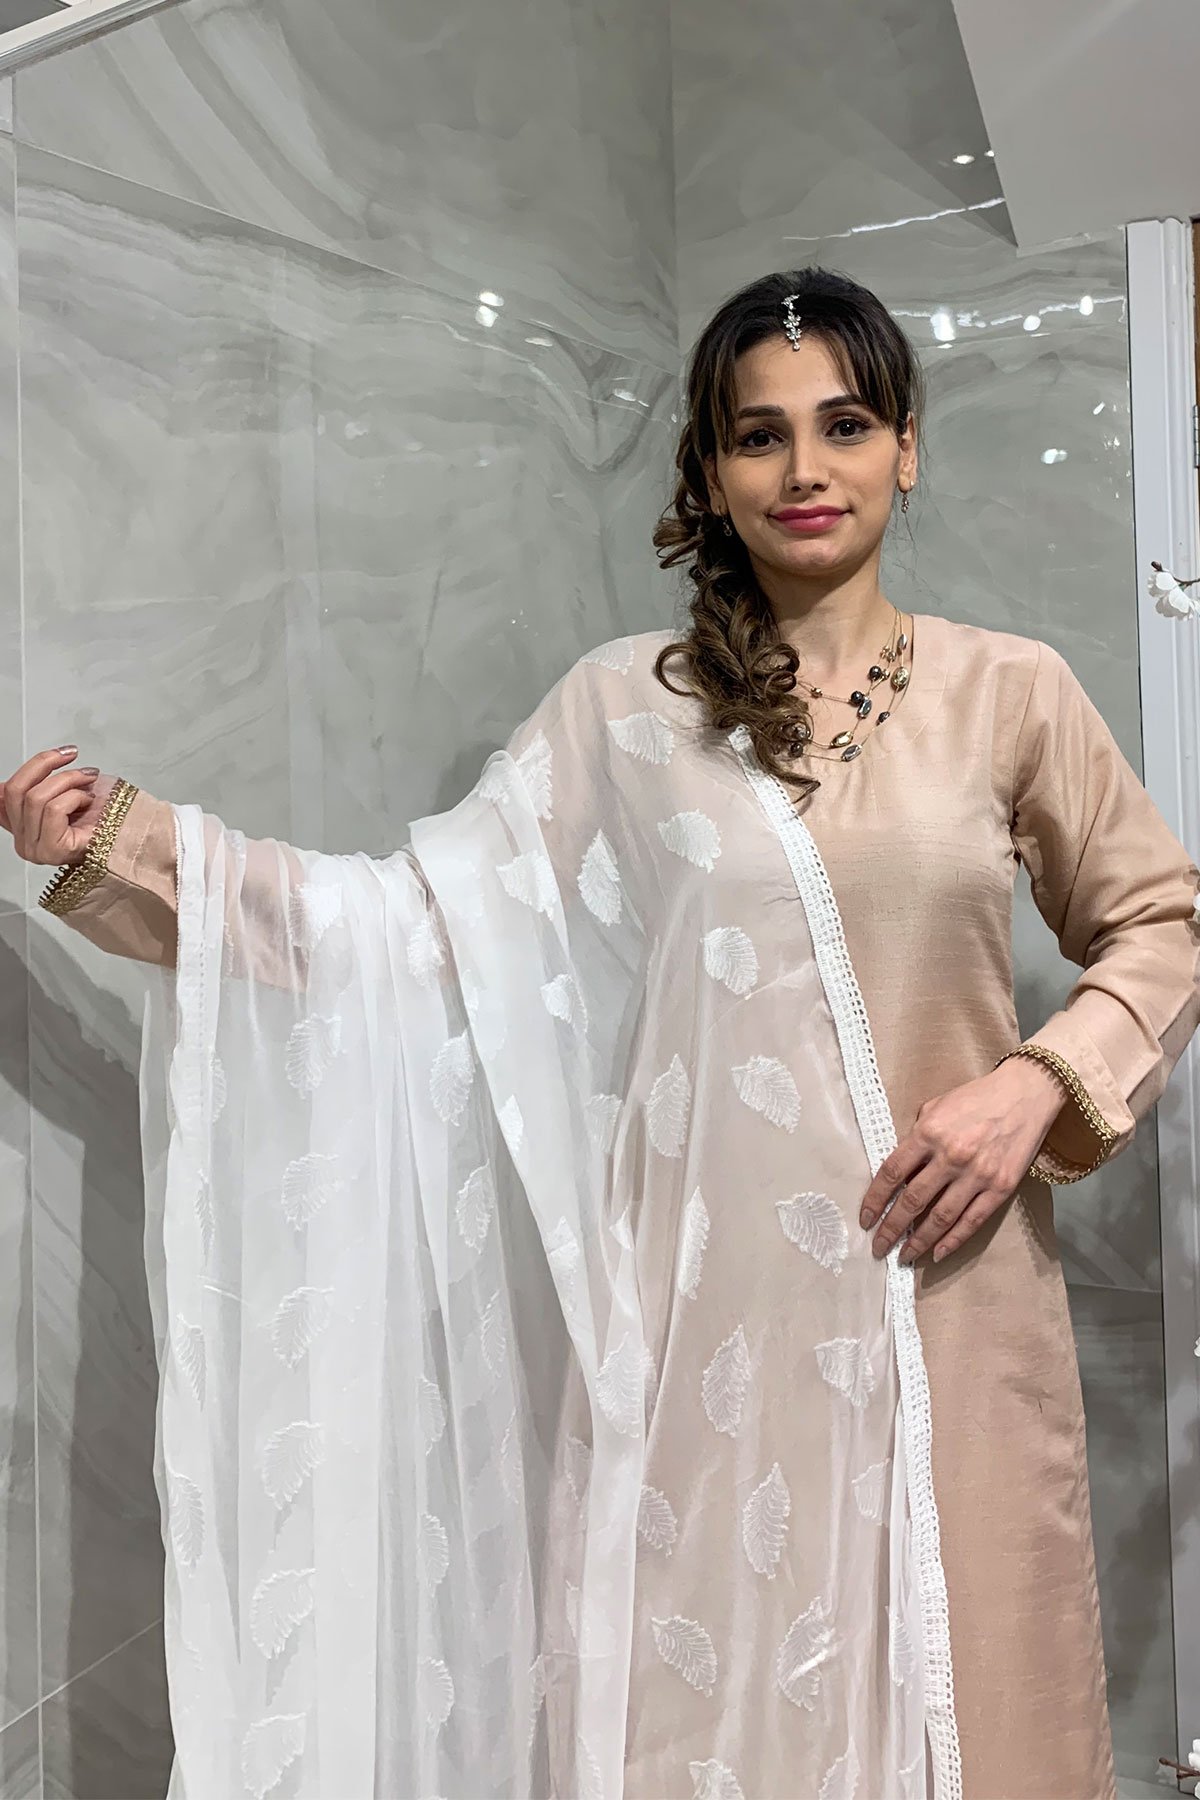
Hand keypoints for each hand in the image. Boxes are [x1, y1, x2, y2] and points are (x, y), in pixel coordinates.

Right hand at [0, 748, 115, 866]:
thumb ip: (31, 789)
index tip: (57, 754)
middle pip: (15, 790)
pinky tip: (89, 801)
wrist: (133, 831)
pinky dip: (74, 797)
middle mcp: (24, 842)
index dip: (30, 768)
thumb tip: (3, 783)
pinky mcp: (51, 850)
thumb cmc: (105, 812)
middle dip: (46, 765)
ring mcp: (36, 849)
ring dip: (67, 780)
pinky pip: (53, 810)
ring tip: (88, 780)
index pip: (5, 792)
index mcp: (21, 828)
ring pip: (36, 797)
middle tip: (71, 755)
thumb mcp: (63, 791)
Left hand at [858, 1059, 1064, 1265]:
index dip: (875, 1199)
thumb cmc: (976, 1098)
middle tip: (878, 1247)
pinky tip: (937, 1253)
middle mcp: (951, 1156)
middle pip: (912, 1201)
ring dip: (919, 1241)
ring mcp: (977, 1174)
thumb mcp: (936, 1106)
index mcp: (929, 1133)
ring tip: (903, 1256)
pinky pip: (972, 1221)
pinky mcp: (1001, 1187)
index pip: (892, 1173)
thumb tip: (901, 1169)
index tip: (865, 1219)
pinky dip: (953, 1240)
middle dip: (891, 1229)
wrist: (1025, 1094)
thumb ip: (916, 1136)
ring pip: (941, 1217)